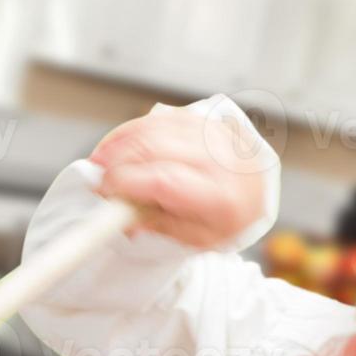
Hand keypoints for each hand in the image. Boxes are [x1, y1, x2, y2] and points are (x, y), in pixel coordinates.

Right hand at [88, 105, 267, 249]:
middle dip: (117, 161)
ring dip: (120, 142)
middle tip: (97, 177)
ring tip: (102, 161)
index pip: (165, 180)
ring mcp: (212, 134)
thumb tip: (122, 216)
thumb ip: (159, 226)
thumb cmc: (226, 219)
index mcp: (220, 196)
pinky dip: (134, 129)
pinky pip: (161, 118)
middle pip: (154, 148)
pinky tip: (119, 144)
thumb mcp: (197, 238)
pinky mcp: (203, 119)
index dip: (127, 182)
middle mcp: (220, 159)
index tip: (105, 190)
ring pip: (154, 128)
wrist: (257, 193)